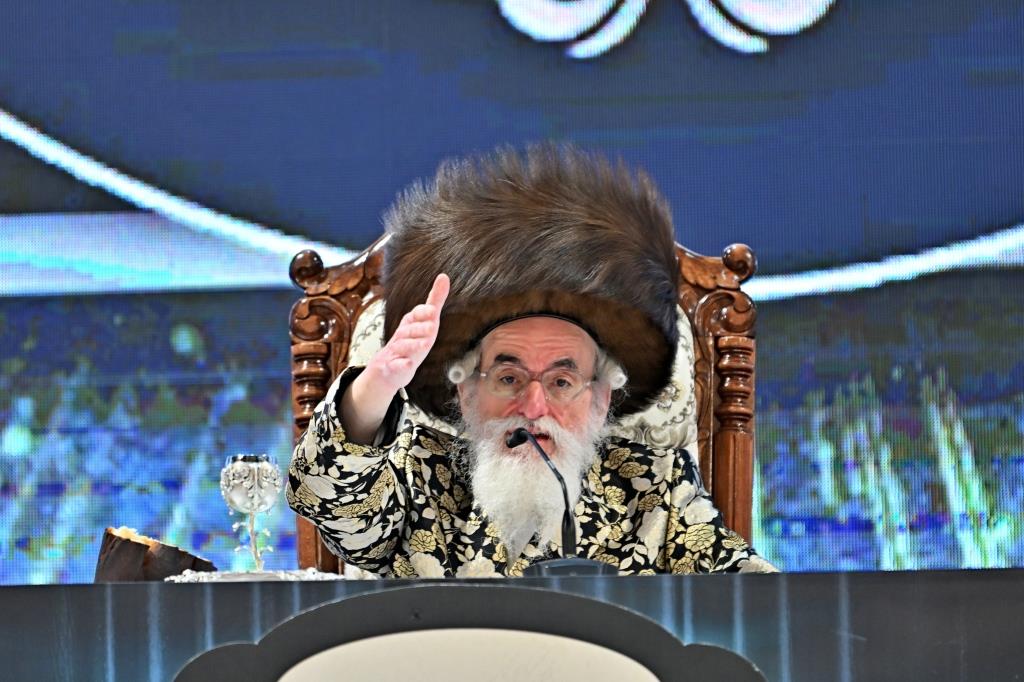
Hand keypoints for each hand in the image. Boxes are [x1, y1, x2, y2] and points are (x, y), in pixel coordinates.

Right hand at [367, 273, 449, 393]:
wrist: (386, 369)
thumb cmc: (410, 342)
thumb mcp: (425, 321)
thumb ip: (434, 301)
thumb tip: (444, 276)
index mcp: (409, 324)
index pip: (415, 315)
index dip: (423, 313)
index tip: (433, 311)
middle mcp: (401, 336)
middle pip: (409, 330)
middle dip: (420, 328)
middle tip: (432, 327)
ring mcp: (395, 352)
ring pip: (403, 347)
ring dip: (414, 345)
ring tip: (426, 344)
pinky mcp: (393, 367)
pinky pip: (396, 366)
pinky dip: (402, 365)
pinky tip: (409, 364)